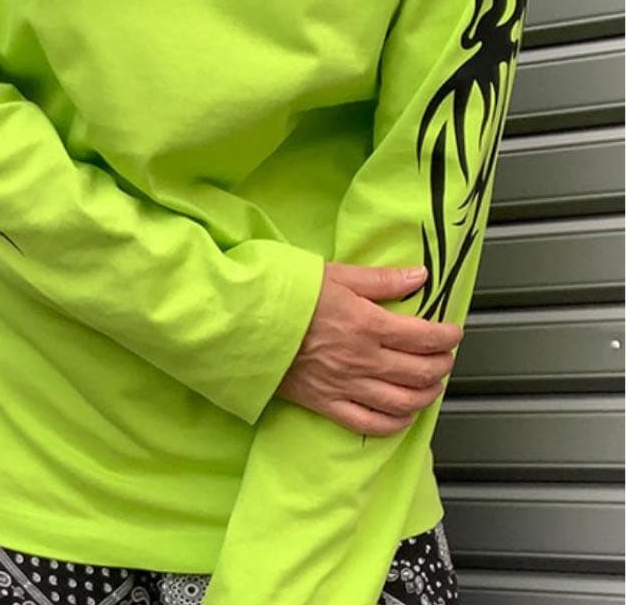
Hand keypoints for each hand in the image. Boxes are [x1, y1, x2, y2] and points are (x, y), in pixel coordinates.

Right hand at [276, 261, 463, 436]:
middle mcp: (362, 359)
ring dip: (425, 395)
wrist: (247, 324)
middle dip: (441, 365)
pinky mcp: (327, 405)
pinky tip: (404, 415)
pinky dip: (395, 423)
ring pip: (401, 401)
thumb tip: (420, 276)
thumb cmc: (290, 293)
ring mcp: (346, 386)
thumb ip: (382, 279)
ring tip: (432, 385)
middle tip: (446, 357)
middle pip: (418, 371)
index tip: (454, 332)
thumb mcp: (337, 275)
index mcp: (367, 324)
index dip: (446, 336)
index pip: (423, 336)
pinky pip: (370, 424)